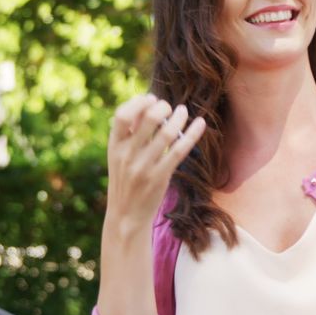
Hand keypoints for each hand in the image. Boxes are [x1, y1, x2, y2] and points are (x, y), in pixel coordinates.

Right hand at [104, 94, 206, 237]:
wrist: (125, 215)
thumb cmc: (125, 180)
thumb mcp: (119, 156)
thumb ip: (130, 133)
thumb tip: (148, 106)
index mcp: (114, 146)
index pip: (122, 115)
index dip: (138, 102)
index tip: (151, 99)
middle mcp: (127, 154)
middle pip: (149, 119)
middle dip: (163, 107)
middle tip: (170, 108)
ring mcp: (143, 166)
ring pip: (167, 133)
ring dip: (179, 118)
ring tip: (184, 112)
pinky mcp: (159, 177)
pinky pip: (179, 150)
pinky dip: (192, 134)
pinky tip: (201, 124)